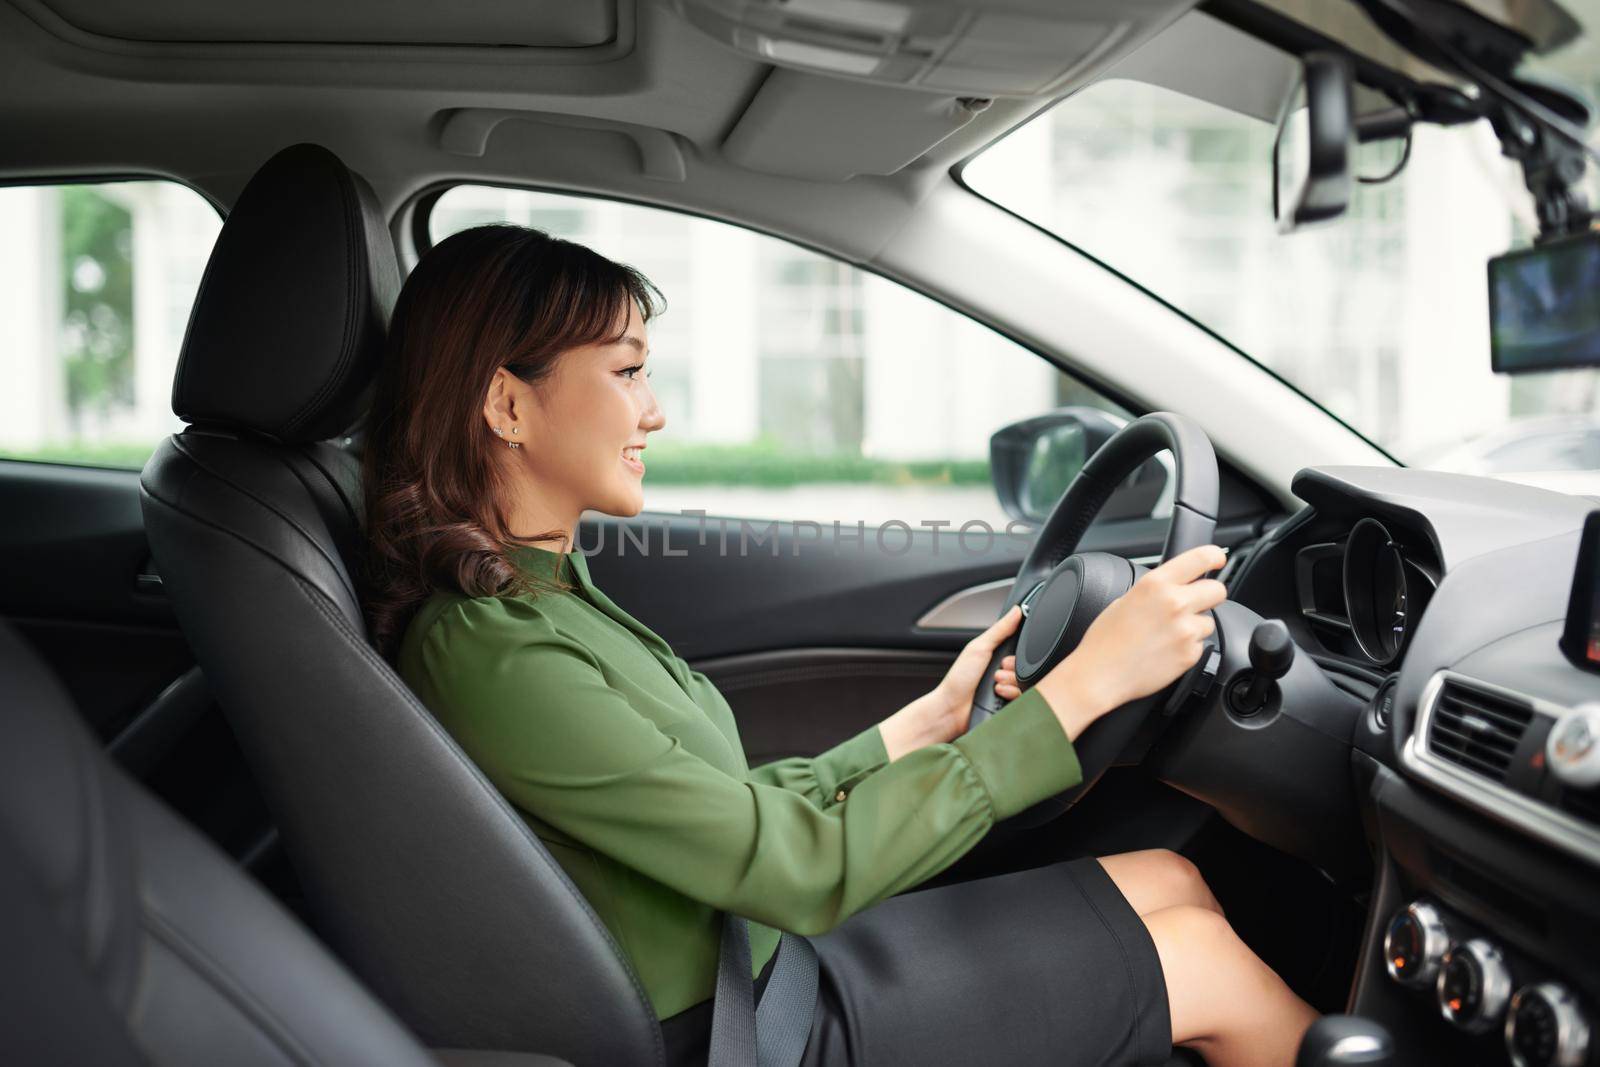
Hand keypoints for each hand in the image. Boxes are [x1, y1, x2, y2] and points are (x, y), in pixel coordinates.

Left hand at [933, 603, 1023, 732]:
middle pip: (1025, 666)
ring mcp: (1006, 688)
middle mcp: (1003, 672)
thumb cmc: (958, 680)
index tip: (1007, 655)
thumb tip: (1016, 611)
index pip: (1019, 649)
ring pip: (1027, 681)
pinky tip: (999, 694)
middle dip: (1012, 668)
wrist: (952, 709)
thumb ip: (1000, 630)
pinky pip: (1024, 697)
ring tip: (995, 684)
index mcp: (995, 656)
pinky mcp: (1010, 704)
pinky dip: (1012, 694)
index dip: (1017, 651)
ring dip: (1011, 681)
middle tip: (998, 670)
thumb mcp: (979, 648)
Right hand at [1035, 544, 1227, 739]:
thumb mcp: (1125, 600)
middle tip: (1193, 604)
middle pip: (1218, 590)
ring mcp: (1185, 630)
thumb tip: (1173, 587)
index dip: (1214, 557)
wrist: (1100, 675)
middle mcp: (1174, 603)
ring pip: (1209, 622)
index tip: (1217, 560)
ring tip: (1168, 635)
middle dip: (1209, 596)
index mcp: (1156, 584)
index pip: (1201, 558)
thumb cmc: (1105, 640)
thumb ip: (1154, 591)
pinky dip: (1187, 648)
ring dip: (1195, 626)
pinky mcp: (1190, 654)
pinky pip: (1200, 645)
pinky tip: (1165, 651)